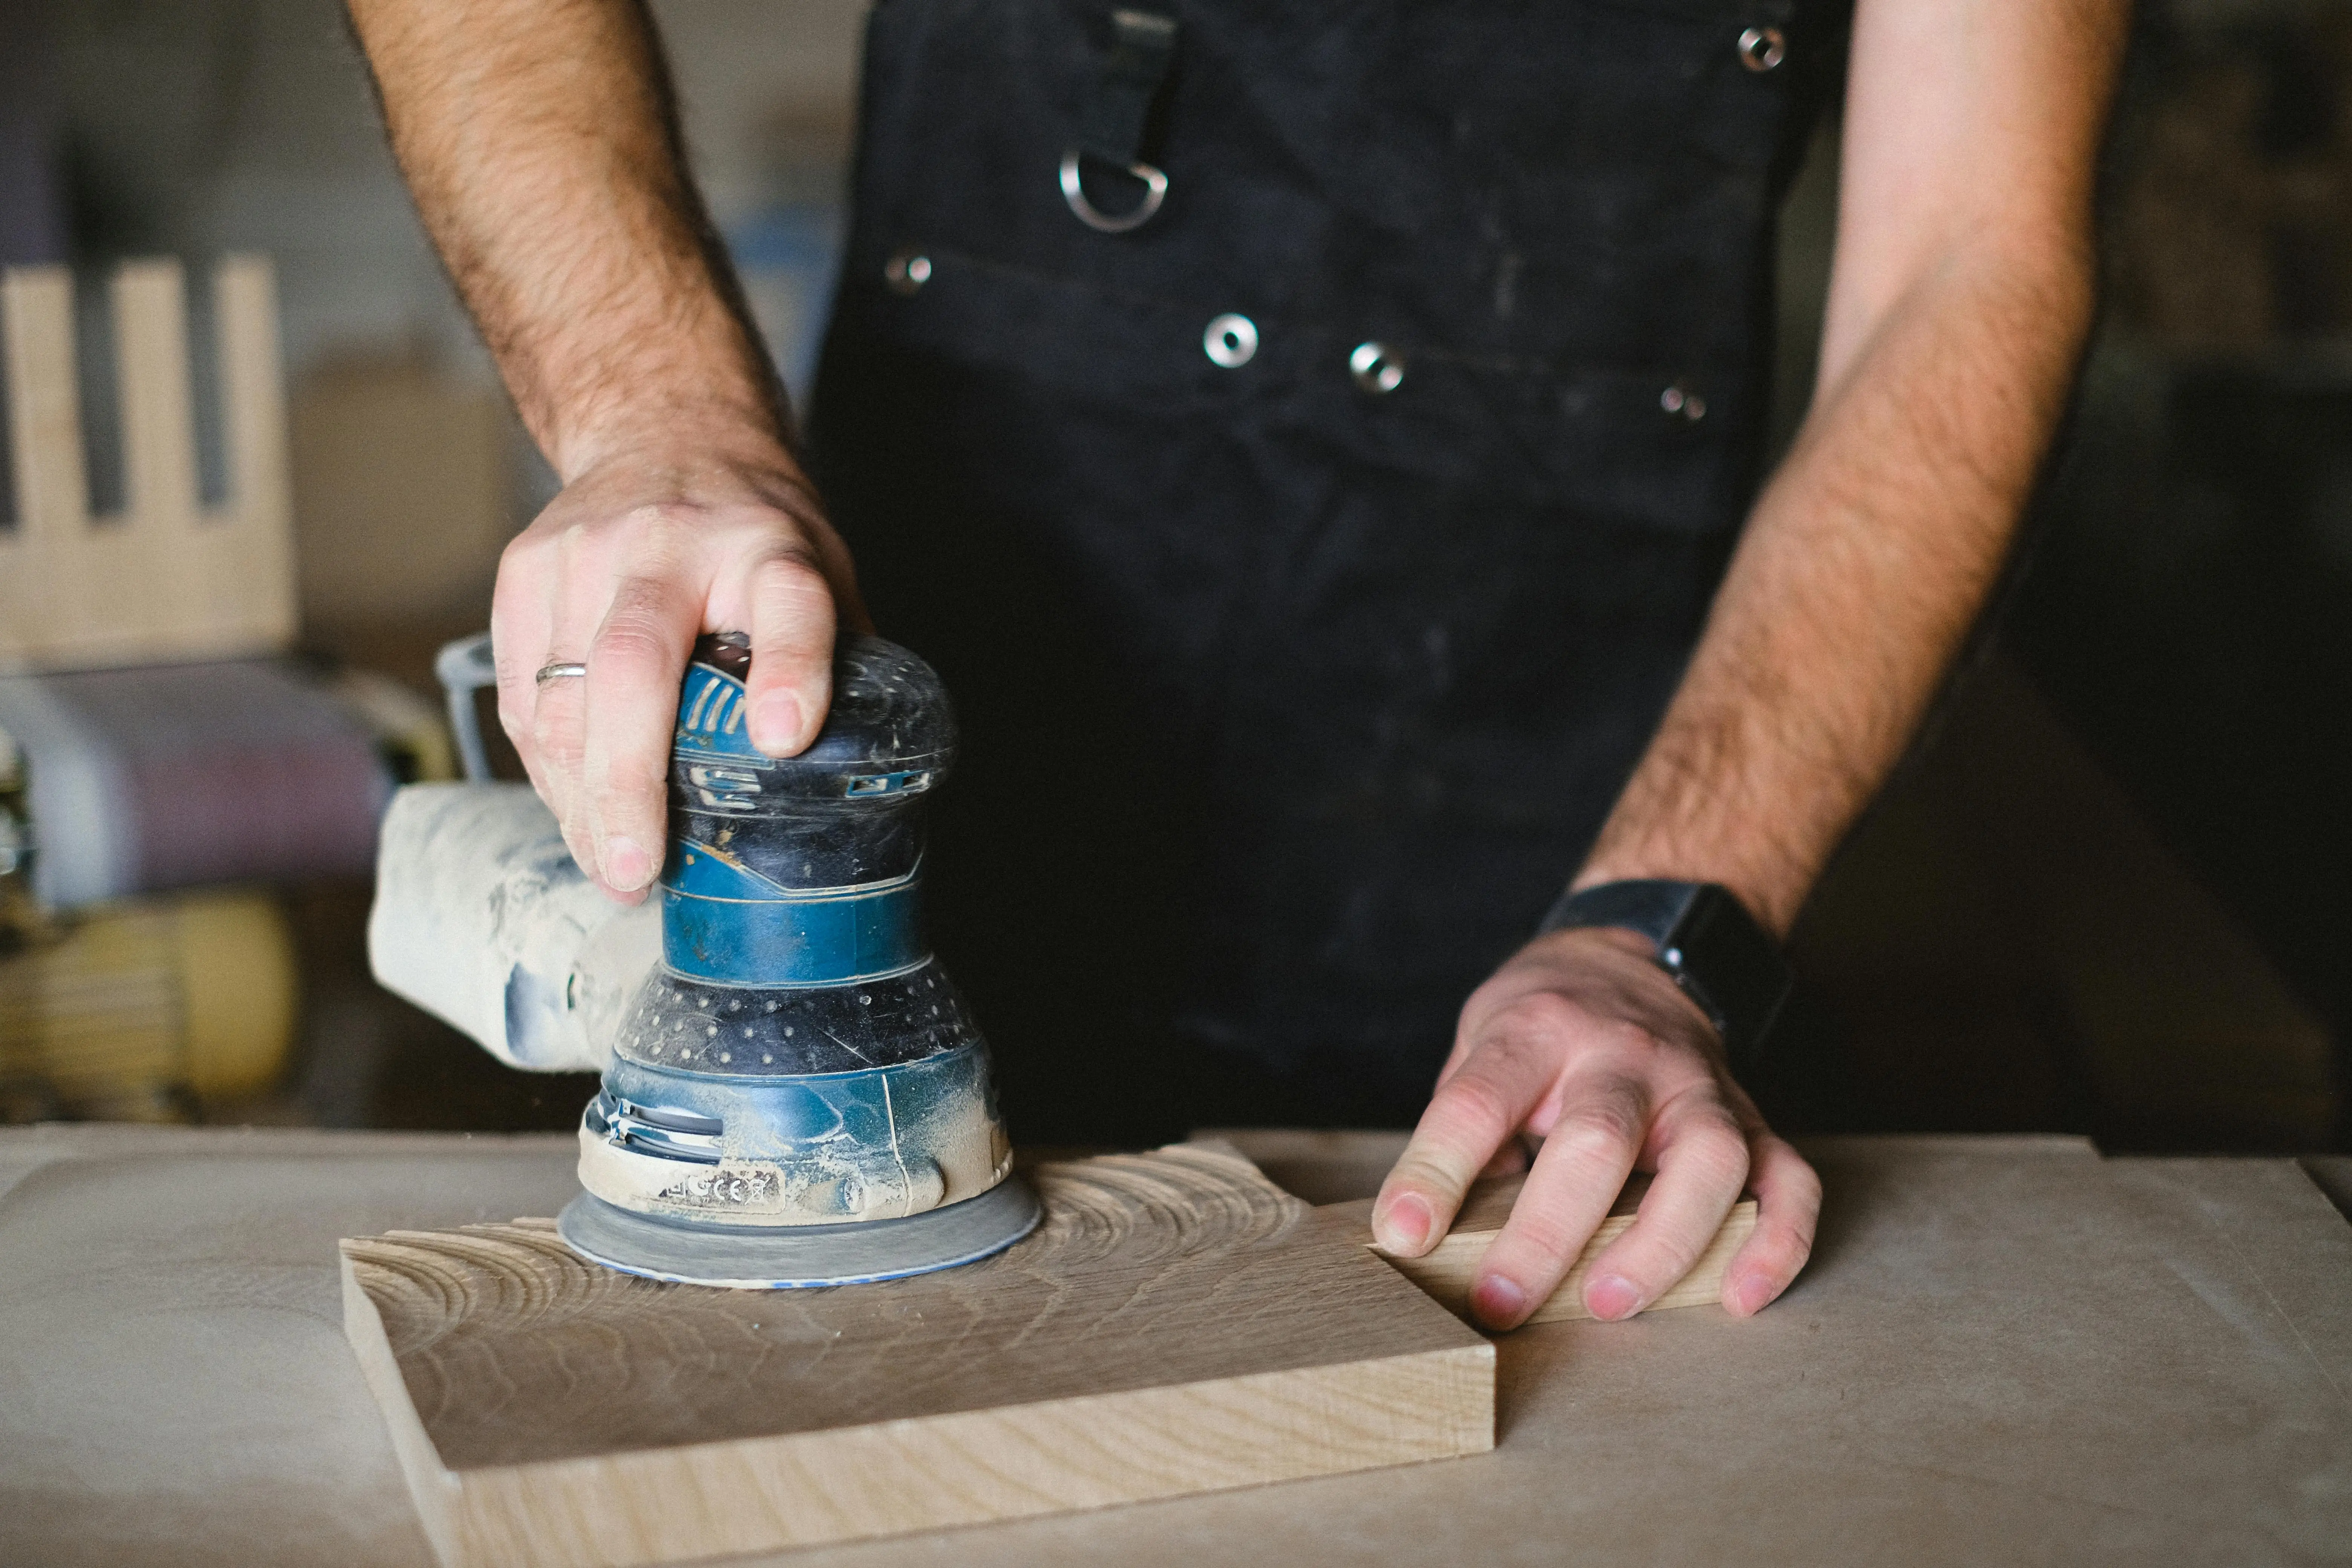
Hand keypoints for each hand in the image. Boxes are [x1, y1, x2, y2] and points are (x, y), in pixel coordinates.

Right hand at [492, 437, 868, 901]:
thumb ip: (842, 666)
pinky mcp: (523, 572)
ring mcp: (583, 552)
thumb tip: (859, 791)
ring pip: (562, 696)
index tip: (785, 739)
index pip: (790, 604)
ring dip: (580, 800)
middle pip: (634, 664)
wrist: (666, 432)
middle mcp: (668, 542)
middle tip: (636, 869)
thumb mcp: (823, 576)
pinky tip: (578, 812)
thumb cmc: (756, 533)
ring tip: (613, 868)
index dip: (791, 671)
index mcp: (767, 545)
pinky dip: (548, 770)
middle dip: (630, 781)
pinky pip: (523, 696)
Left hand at [1371, 925, 1817, 1329]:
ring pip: (1708, 1162)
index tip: (1403, 1236)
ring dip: (1661, 1243)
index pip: (1479, 1102)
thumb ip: (1466, 1129)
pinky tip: (1739, 1297)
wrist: (1634, 956)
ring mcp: (1698, 1085)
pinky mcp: (1752, 1118)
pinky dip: (1775, 1242)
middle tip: (1499, 1302)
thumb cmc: (1543, 1020)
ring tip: (1606, 1304)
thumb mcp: (1481, 1041)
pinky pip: (1787, 1180)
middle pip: (1597, 1140)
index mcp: (1538, 1031)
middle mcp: (1624, 1054)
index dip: (1435, 1172)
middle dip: (1546, 1233)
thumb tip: (1436, 1233)